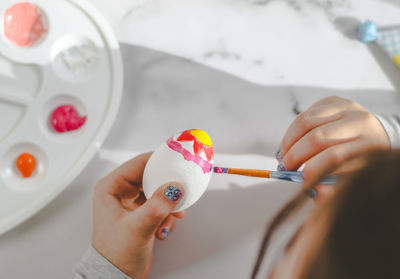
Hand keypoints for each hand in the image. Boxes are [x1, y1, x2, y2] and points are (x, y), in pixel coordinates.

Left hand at [92, 153, 184, 278]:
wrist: (116, 275)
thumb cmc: (115, 253)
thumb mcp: (138, 227)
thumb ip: (157, 206)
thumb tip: (174, 188)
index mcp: (111, 187)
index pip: (139, 163)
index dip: (160, 161)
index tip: (178, 161)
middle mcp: (120, 191)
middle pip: (151, 175)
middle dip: (167, 184)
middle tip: (181, 187)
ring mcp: (131, 201)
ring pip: (157, 189)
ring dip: (168, 201)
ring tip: (174, 214)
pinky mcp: (141, 212)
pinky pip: (160, 202)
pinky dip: (167, 212)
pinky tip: (166, 225)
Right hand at [277, 96, 389, 201]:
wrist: (376, 134)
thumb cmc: (362, 160)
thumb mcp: (357, 177)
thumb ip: (337, 187)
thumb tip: (316, 191)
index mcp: (369, 144)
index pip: (335, 157)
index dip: (313, 169)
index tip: (301, 180)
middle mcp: (360, 122)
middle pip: (316, 138)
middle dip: (295, 156)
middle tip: (285, 168)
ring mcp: (346, 107)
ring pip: (305, 122)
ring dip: (289, 141)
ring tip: (284, 155)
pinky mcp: (333, 100)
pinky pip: (304, 114)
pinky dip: (293, 131)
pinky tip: (292, 142)